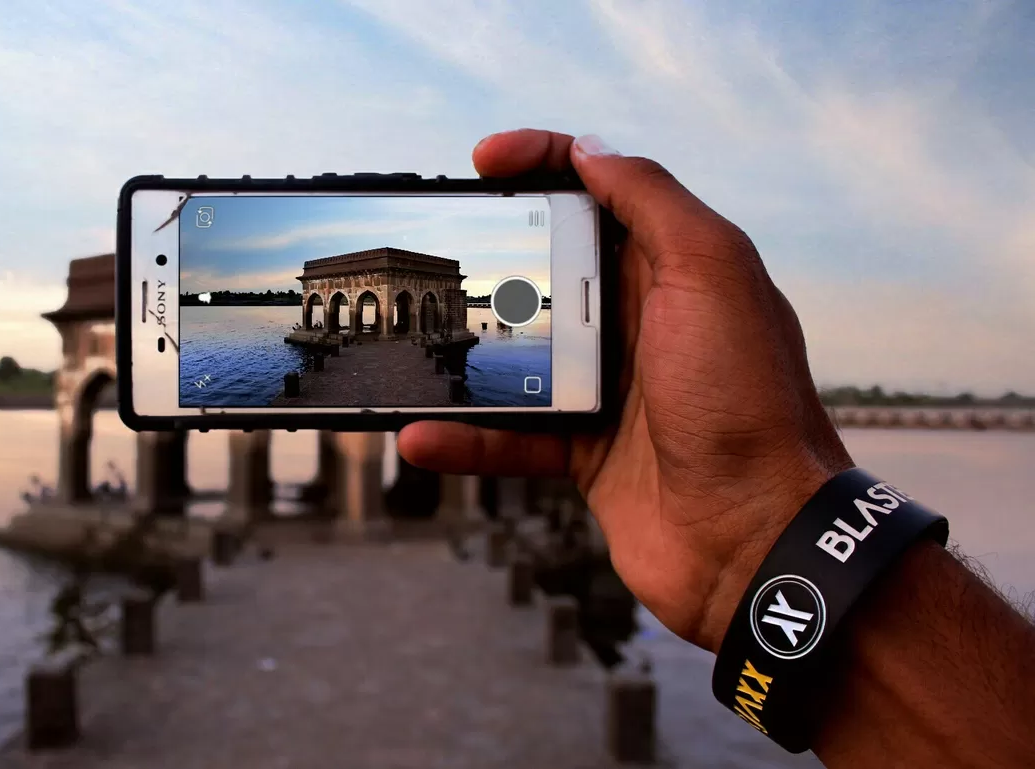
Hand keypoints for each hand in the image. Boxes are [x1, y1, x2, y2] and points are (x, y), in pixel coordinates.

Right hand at [398, 129, 854, 651]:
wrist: (757, 539)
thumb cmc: (745, 403)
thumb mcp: (712, 275)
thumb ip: (653, 203)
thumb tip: (590, 151)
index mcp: (677, 270)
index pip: (602, 193)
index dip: (545, 162)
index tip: (482, 162)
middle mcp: (643, 323)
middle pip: (550, 269)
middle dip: (491, 255)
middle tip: (436, 251)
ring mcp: (611, 389)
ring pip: (518, 354)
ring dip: (464, 351)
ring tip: (409, 343)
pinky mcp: (586, 452)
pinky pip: (511, 435)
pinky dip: (465, 436)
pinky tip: (421, 435)